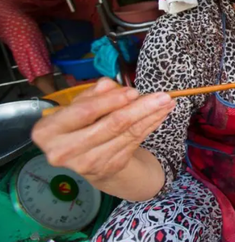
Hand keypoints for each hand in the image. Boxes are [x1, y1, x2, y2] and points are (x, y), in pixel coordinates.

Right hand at [32, 78, 174, 183]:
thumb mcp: (81, 105)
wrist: (86, 157)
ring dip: (151, 116)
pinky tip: (162, 115)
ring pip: (127, 133)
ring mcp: (88, 163)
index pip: (84, 112)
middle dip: (140, 108)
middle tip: (163, 96)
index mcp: (48, 131)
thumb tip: (110, 85)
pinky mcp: (108, 167)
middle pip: (111, 124)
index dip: (110, 101)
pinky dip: (150, 126)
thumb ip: (94, 94)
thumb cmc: (81, 123)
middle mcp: (64, 151)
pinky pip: (135, 142)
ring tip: (168, 102)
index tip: (133, 91)